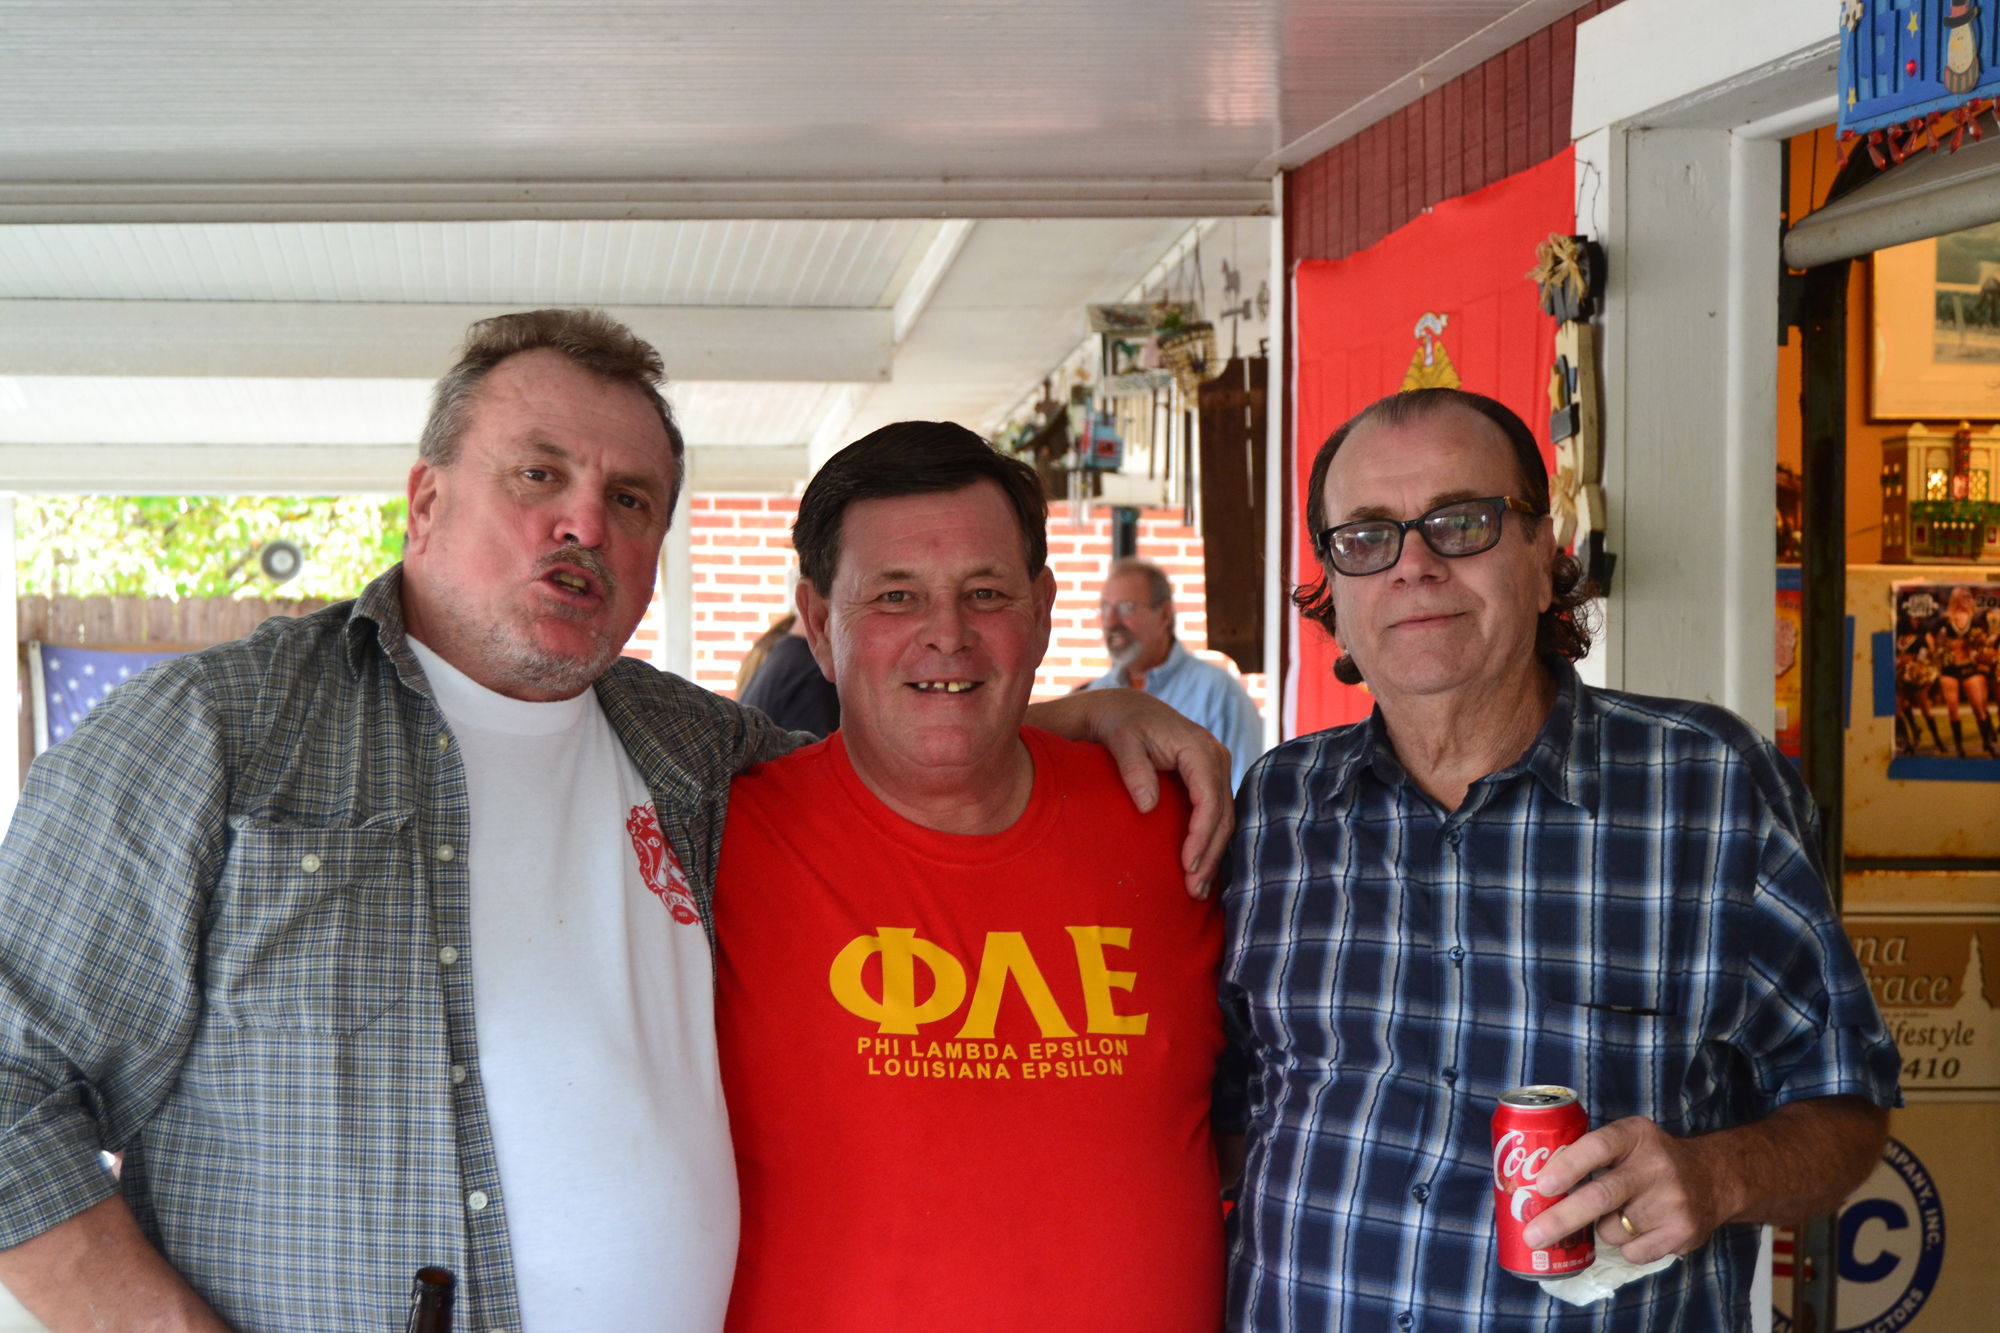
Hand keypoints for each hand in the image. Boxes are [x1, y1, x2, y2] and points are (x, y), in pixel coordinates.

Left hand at [1024, 688, 1233, 897]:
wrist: (1128, 710)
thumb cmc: (1123, 726)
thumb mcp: (1122, 741)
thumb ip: (1134, 769)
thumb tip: (1147, 805)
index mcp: (1199, 748)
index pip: (1209, 798)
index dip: (1201, 834)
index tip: (1187, 864)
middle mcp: (1217, 757)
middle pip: (1223, 814)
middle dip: (1210, 853)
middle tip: (1194, 888)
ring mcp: (1218, 768)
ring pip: (1225, 818)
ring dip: (1214, 854)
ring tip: (1198, 888)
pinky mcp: (1212, 779)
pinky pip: (1218, 813)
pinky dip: (1211, 841)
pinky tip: (1202, 868)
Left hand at [1520, 1116, 1734, 1264]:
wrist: (1714, 1178)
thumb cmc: (1652, 1160)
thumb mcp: (1628, 1139)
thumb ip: (1590, 1152)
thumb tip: (1532, 1183)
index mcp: (1635, 1135)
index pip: (1597, 1147)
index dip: (1567, 1167)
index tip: (1541, 1186)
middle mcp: (1656, 1166)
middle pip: (1600, 1197)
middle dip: (1560, 1219)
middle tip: (1533, 1235)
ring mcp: (1673, 1201)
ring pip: (1611, 1229)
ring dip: (1600, 1230)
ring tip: (1615, 1214)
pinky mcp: (1683, 1231)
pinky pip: (1633, 1251)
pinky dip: (1624, 1246)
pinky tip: (1638, 1229)